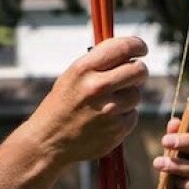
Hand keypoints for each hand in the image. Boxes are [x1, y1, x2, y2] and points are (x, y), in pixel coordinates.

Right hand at [27, 36, 147, 164]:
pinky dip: (124, 116)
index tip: (140, 49)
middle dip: (138, 71)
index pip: (124, 48)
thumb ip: (98, 62)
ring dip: (128, 96)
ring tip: (108, 102)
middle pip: (139, 70)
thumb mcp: (71, 76)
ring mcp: (109, 110)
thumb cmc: (61, 105)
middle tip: (131, 75)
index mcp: (83, 69)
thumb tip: (128, 50)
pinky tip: (106, 119)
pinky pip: (132, 115)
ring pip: (137, 94)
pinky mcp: (116, 130)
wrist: (48, 142)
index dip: (137, 45)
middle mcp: (97, 87)